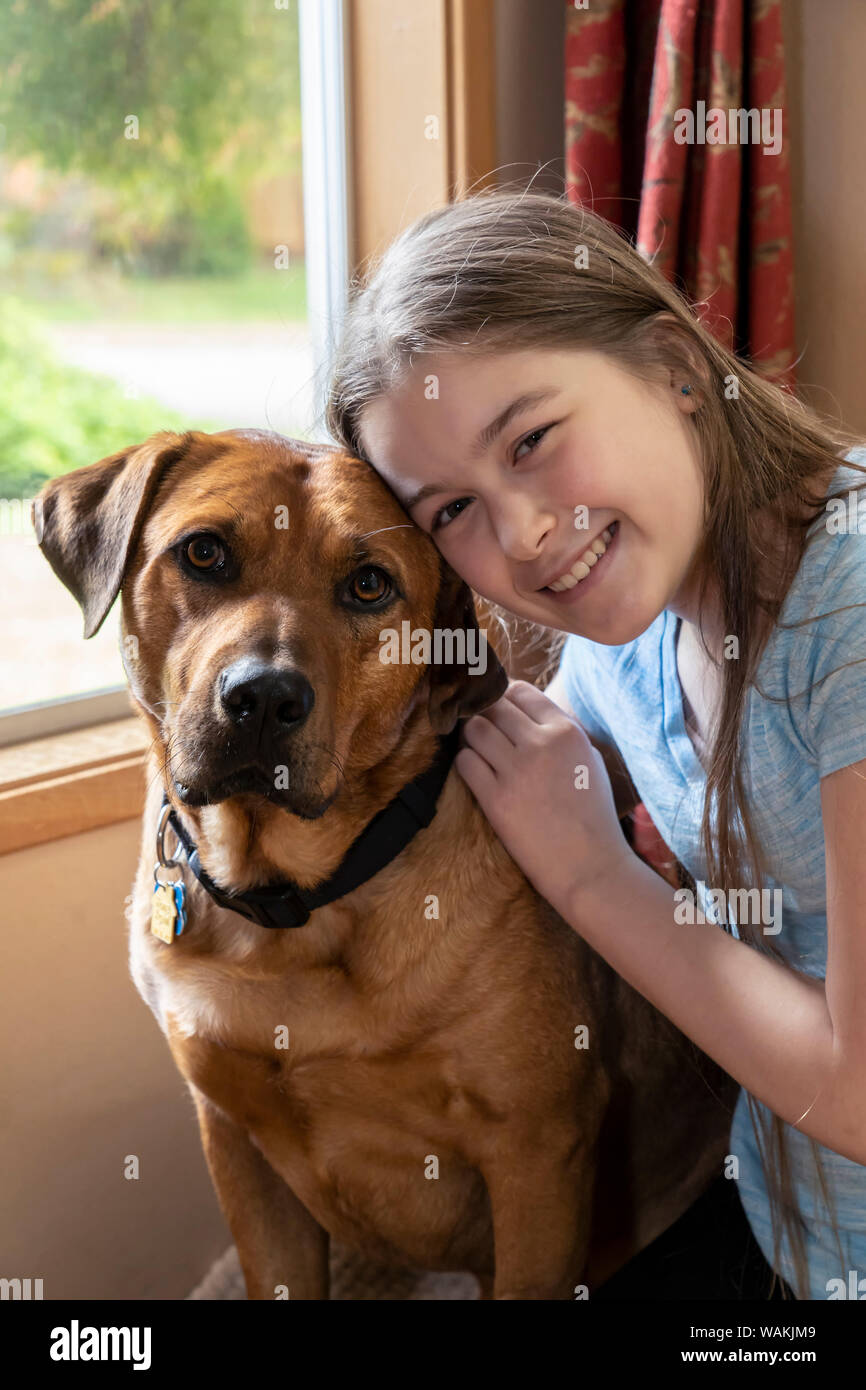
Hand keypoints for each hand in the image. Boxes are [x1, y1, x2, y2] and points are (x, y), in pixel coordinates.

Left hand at [454, 678, 633, 921]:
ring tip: (480, 750)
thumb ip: (559, 731)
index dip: (504, 698)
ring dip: (471, 736)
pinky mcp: (495, 799)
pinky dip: (466, 763)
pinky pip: (465, 762)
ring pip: (474, 729)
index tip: (499, 710)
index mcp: (567, 732)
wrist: (589, 865)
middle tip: (484, 730)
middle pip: (492, 706)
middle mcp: (541, 744)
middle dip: (484, 714)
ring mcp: (517, 771)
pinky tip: (478, 773)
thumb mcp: (588, 759)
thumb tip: (526, 711)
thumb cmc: (591, 814)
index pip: (520, 691)